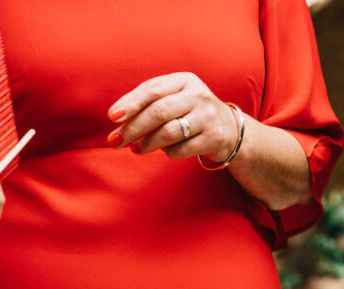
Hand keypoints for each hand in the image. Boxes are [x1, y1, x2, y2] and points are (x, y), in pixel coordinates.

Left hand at [106, 72, 238, 161]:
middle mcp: (198, 95)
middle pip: (158, 112)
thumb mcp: (176, 98)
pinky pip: (181, 149)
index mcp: (184, 80)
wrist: (231, 130)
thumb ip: (150, 103)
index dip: (130, 103)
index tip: (113, 117)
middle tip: (115, 141)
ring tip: (136, 149)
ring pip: (169, 132)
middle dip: (133, 128)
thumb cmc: (191, 112)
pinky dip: (168, 153)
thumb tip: (118, 119)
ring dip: (147, 144)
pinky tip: (165, 151)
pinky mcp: (214, 138)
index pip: (152, 89)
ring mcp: (208, 117)